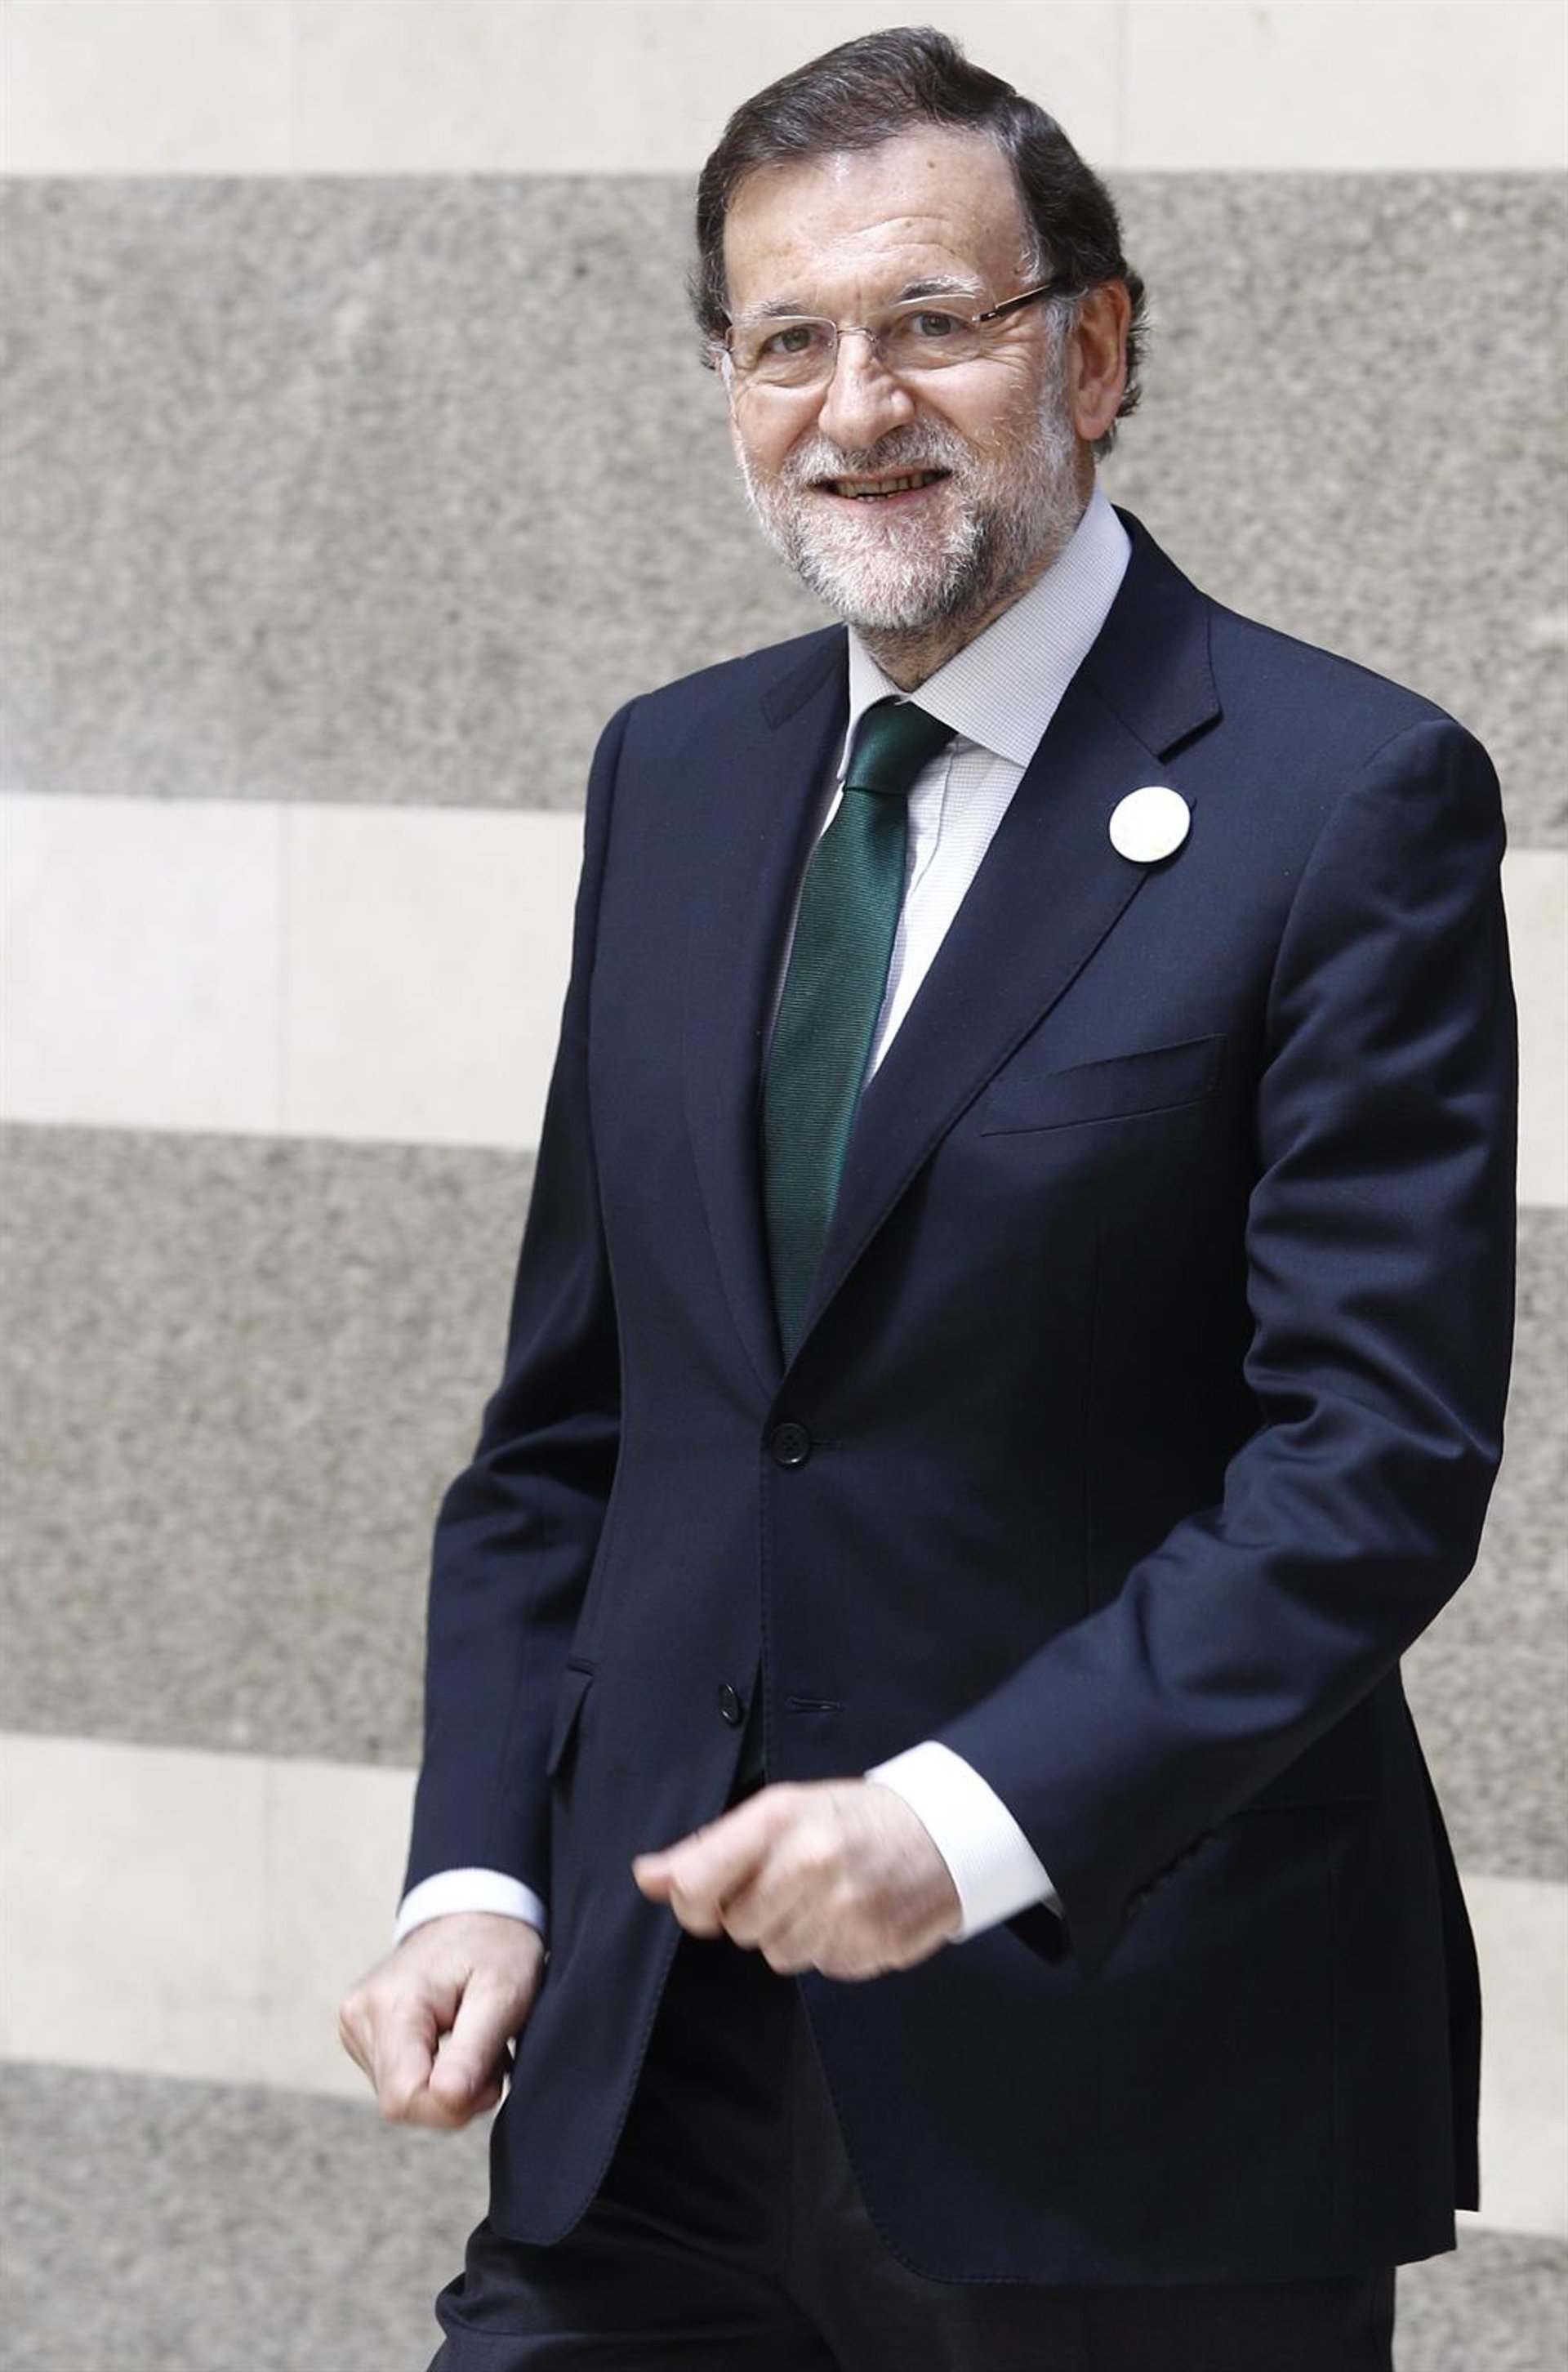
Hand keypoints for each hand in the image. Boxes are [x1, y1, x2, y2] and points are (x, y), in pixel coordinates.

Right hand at [337, 1912, 544, 2128]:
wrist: (473, 1913)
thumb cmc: (495, 1946)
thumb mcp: (503, 1993)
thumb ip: (474, 2050)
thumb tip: (447, 2099)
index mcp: (391, 2003)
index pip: (404, 2097)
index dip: (453, 2107)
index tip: (492, 2078)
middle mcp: (359, 2016)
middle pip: (400, 2103)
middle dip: (453, 2098)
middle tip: (490, 2058)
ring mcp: (355, 2025)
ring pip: (399, 2098)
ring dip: (445, 2088)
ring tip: (473, 2042)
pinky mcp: (362, 2034)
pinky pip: (397, 2082)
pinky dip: (432, 2077)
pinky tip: (452, 2045)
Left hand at [632, 1779, 961, 1979]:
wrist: (943, 1833)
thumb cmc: (848, 1818)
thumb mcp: (778, 1813)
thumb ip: (708, 1849)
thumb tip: (645, 1878)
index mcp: (779, 1820)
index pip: (697, 1886)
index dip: (691, 1902)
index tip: (707, 1897)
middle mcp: (810, 1864)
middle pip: (739, 1928)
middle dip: (756, 1911)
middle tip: (790, 1881)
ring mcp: (845, 1909)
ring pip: (779, 1955)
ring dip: (795, 1933)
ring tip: (826, 1897)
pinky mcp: (873, 1947)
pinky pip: (823, 1969)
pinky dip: (832, 1948)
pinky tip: (853, 1915)